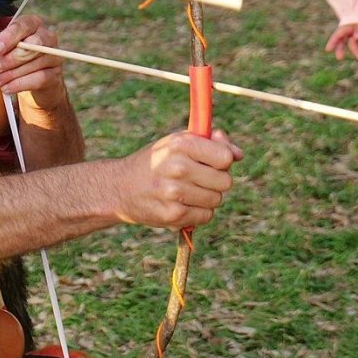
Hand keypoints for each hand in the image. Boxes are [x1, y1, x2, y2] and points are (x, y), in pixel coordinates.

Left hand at [0, 15, 66, 104]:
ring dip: (11, 74)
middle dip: (10, 58)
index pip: (23, 25)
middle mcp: (47, 37)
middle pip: (31, 45)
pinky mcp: (55, 74)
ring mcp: (54, 56)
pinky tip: (7, 87)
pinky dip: (19, 84)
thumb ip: (0, 45)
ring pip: (34, 64)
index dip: (8, 37)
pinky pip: (38, 79)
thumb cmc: (15, 57)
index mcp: (33, 24)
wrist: (32, 80)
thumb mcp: (5, 47)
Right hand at [112, 128, 240, 229]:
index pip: (225, 157)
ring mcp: (175, 192)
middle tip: (195, 178)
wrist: (119, 187)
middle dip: (215, 181)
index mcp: (180, 144)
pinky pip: (206, 216)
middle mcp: (177, 167)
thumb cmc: (155, 162)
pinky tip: (180, 204)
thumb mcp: (176, 143)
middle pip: (225, 181)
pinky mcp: (173, 215)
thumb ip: (209, 142)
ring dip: (206, 197)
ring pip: (216, 200)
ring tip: (185, 191)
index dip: (221, 161)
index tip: (209, 162)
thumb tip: (238, 154)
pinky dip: (197, 212)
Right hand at [326, 22, 357, 60]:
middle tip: (339, 58)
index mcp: (345, 27)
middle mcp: (348, 33)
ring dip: (354, 50)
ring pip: (351, 45)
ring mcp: (354, 38)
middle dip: (340, 50)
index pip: (337, 35)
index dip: (332, 42)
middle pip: (341, 42)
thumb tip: (356, 37)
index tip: (328, 50)